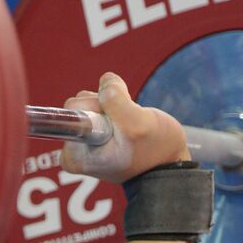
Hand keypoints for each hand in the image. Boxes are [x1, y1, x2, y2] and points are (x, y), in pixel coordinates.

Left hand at [60, 72, 188, 182]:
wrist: (169, 163)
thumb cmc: (154, 150)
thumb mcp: (137, 124)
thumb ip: (115, 100)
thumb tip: (105, 80)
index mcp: (74, 156)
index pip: (73, 110)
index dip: (99, 107)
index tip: (115, 124)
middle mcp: (73, 150)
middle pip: (78, 104)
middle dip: (105, 106)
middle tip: (125, 123)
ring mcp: (82, 140)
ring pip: (88, 101)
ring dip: (112, 106)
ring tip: (128, 124)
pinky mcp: (93, 130)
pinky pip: (98, 103)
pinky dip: (115, 106)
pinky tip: (126, 120)